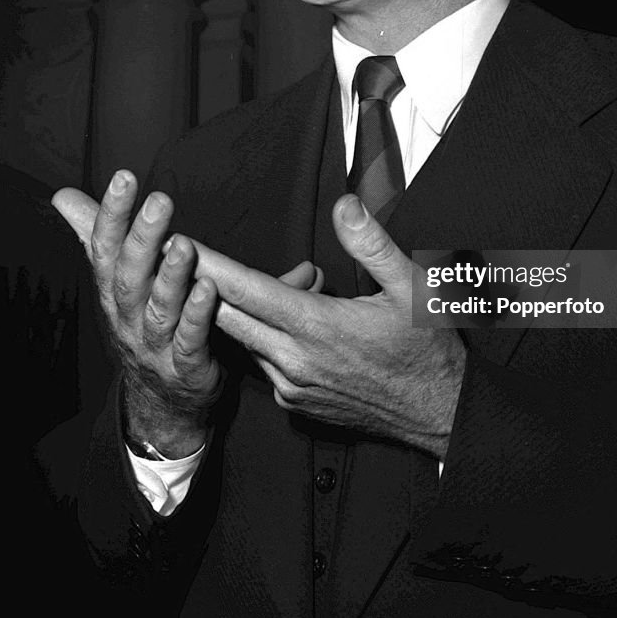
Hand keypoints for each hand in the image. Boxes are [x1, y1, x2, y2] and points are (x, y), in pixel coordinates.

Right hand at [53, 171, 324, 458]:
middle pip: (129, 277)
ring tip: (185, 245)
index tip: (124, 177)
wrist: (163, 402)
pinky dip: (198, 317)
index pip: (104, 251)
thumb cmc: (144, 327)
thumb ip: (99, 237)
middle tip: (160, 201)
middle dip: (142, 239)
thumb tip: (63, 196)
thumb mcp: (119, 284)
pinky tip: (210, 289)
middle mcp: (128, 319)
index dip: (111, 215)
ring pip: (159, 310)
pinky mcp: (186, 369)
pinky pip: (190, 342)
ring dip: (170, 277)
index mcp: (113, 294)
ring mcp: (155, 346)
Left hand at [187, 195, 466, 460]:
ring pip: (246, 338)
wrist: (439, 412)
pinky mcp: (296, 402)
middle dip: (201, 281)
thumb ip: (371, 243)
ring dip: (245, 307)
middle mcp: (295, 360)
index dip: (208, 264)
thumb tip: (344, 205)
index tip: (177, 243)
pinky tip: (294, 319)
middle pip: (227, 316)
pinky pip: (264, 361)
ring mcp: (292, 385)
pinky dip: (266, 335)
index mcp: (317, 327)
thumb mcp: (411, 285)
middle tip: (177, 251)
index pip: (246, 290)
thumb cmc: (426, 346)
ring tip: (273, 279)